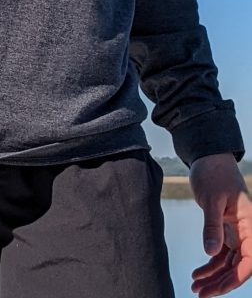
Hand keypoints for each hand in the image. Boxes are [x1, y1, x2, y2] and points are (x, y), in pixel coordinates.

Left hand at [190, 153, 251, 295]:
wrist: (208, 158)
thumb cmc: (213, 173)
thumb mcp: (212, 199)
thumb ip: (212, 226)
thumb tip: (210, 253)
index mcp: (250, 225)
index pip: (249, 260)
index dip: (236, 278)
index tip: (219, 289)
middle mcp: (247, 232)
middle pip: (238, 266)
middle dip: (221, 283)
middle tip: (201, 294)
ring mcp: (237, 232)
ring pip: (229, 263)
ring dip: (214, 277)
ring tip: (195, 287)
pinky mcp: (226, 230)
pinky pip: (221, 254)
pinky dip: (210, 265)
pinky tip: (197, 274)